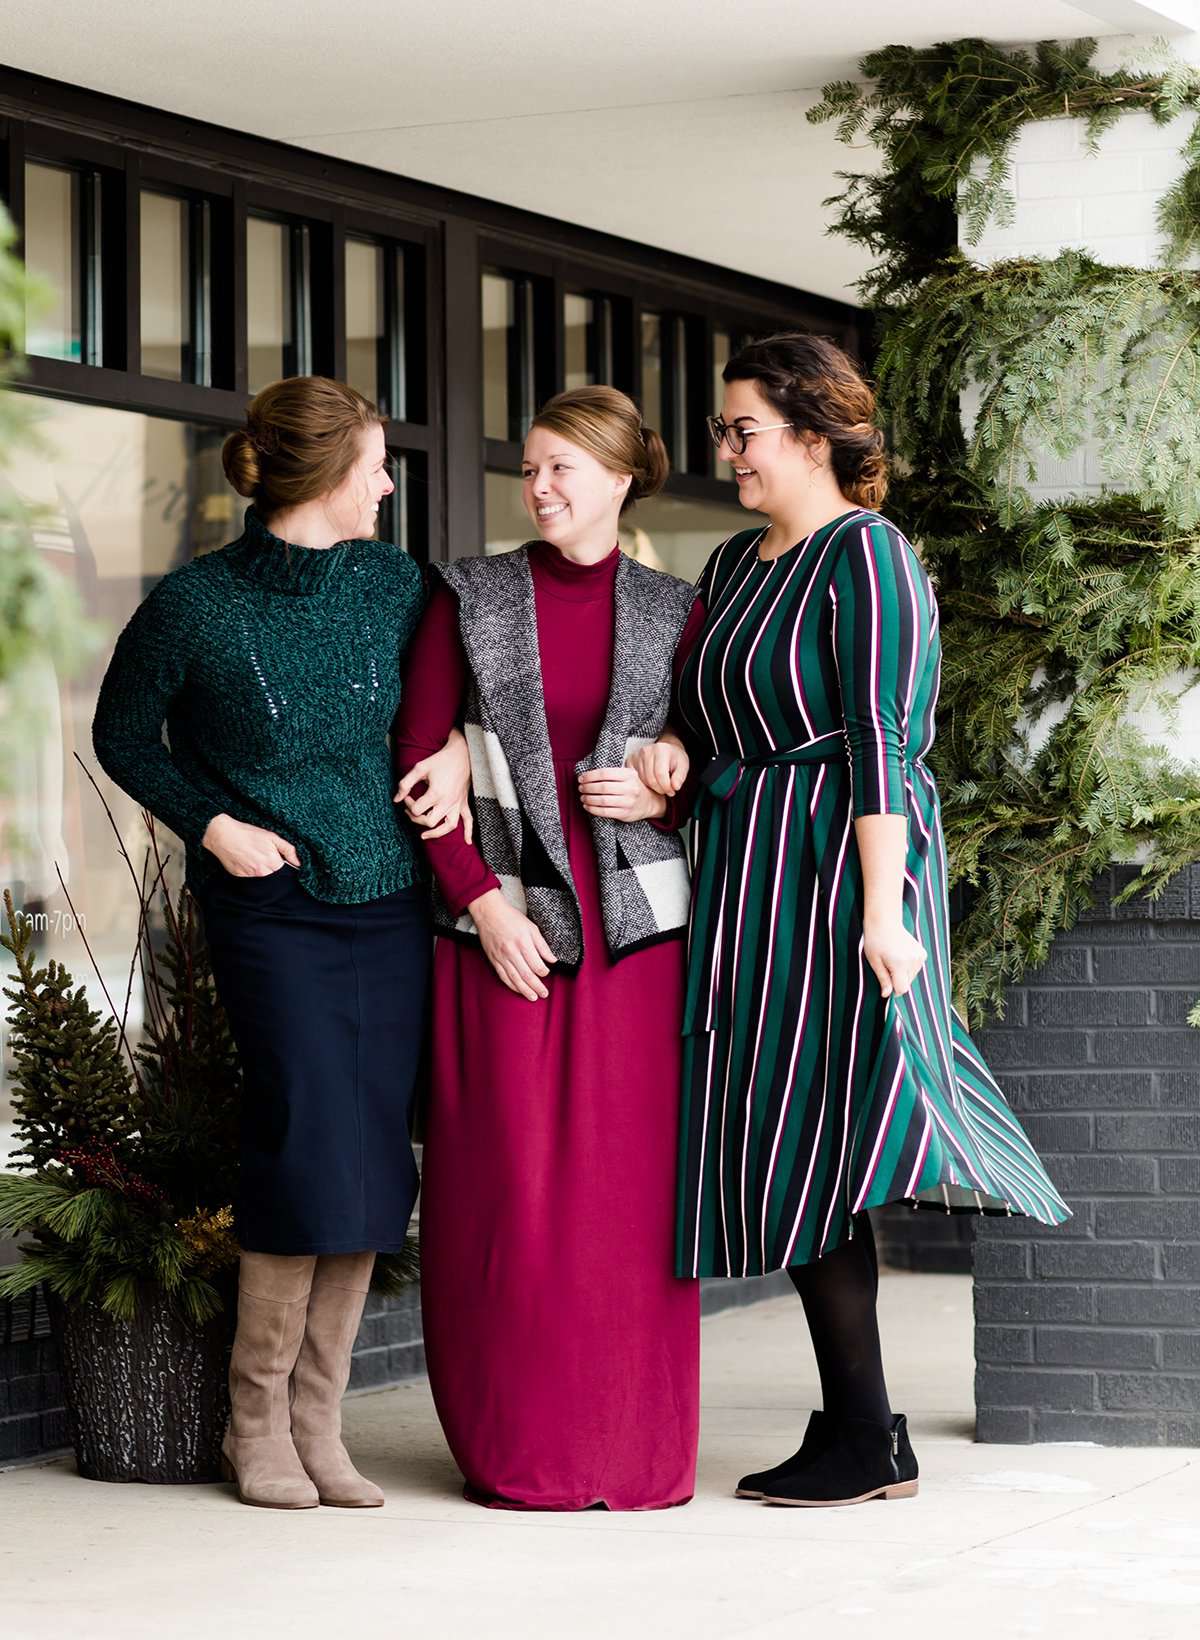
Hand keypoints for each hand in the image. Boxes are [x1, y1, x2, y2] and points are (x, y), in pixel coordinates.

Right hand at [202, 814, 299, 876]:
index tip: (282, 862)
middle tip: (266, 858)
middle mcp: (262, 872)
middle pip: (275, 877)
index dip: (285, 867)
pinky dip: (251, 872)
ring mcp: (250, 876)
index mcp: (272, 862)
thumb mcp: (272, 837)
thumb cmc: (248, 834)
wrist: (224, 835)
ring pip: (263, 879)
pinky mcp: (240, 877)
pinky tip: (247, 861)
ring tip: (256, 858)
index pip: (286, 873)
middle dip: (274, 870)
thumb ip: (288, 850)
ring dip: (263, 871)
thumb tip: (298, 863)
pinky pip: (250, 879)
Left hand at [395, 727, 473, 843]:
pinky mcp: (464, 803)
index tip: (406, 796)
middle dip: (416, 818)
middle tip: (411, 810)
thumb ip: (405, 783)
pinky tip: (467, 842)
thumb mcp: (419, 768)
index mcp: (436, 793)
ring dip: (436, 833)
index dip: (408, 804)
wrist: (461, 754)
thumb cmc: (440, 760)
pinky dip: (468, 832)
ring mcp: (457, 804)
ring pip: (448, 826)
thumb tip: (396, 799)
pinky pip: (469, 820)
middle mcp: (447, 802)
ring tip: (424, 835)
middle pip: (429, 821)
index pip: (417, 809)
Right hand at [468, 888, 555, 1001]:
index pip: (536, 964)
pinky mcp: (493, 960)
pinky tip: (518, 990)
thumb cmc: (511, 918)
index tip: (546, 974)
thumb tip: (552, 960)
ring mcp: (501, 957)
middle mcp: (512, 952)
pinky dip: (511, 985)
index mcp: (523, 943)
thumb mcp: (532, 928)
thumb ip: (542, 945)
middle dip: (537, 986)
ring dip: (525, 990)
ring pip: (514, 979)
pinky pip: (503, 976)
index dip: (543, 972)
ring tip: (533, 997)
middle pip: (526, 975)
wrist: (489, 914)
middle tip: (544, 994)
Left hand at [578, 766, 666, 822]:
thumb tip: (587, 774)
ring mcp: (628, 802)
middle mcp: (630, 788)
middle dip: (587, 787)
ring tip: (583, 797)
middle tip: (581, 788)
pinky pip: (605, 812)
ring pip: (602, 800)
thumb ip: (612, 772)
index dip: (590, 776)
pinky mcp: (625, 813)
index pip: (604, 773)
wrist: (650, 802)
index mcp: (629, 775)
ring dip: (588, 799)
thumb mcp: (628, 775)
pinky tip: (588, 806)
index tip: (581, 778)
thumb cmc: (633, 786)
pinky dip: (593, 809)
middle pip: (602, 787)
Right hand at [629, 732, 688, 795]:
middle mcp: (646, 750)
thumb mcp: (683, 766)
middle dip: (660, 789)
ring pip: (643, 780)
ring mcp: (637, 755)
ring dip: (653, 787)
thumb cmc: (675, 759)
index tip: (672, 791)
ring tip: (661, 784)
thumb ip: (680, 777)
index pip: (660, 774)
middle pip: (651, 779)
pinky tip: (652, 781)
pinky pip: (636, 779)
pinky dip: (645, 784)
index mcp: (661, 749)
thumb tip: (675, 787)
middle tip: (667, 790)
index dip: (666, 787)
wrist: (666, 750)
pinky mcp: (630, 761)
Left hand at [863, 916, 926, 998]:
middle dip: (897, 980)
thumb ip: (883, 979)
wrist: (885, 922)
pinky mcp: (922, 953)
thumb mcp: (874, 961)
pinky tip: (900, 956)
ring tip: (893, 959)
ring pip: (912, 976)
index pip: (902, 989)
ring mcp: (920, 956)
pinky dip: (908, 967)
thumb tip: (886, 995)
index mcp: (900, 964)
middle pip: (907, 983)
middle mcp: (913, 961)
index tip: (886, 983)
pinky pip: (916, 968)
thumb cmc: (875, 941)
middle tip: (886, 966)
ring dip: (902, 974)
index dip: (893, 990)